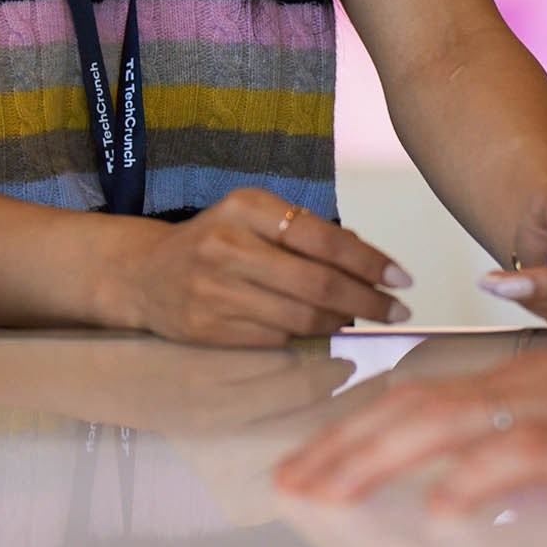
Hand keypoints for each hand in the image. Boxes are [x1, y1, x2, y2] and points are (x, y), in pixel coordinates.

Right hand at [118, 187, 412, 346]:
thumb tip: (370, 259)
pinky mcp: (208, 328)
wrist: (145, 274)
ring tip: (360, 320)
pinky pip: (276, 340)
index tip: (401, 278)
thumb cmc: (216, 241)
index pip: (323, 236)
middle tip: (396, 309)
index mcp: (245, 207)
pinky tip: (321, 333)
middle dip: (367, 300)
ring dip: (341, 323)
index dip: (369, 261)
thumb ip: (305, 231)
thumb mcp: (254, 217)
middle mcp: (228, 245)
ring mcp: (215, 290)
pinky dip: (306, 338)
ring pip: (301, 317)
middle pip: (317, 283)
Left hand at [273, 345, 546, 511]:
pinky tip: (442, 510)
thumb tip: (453, 487)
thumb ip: (514, 445)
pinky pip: (524, 455)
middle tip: (288, 485)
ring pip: (447, 426)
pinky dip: (478, 479)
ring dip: (378, 460)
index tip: (300, 466)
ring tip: (329, 492)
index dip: (349, 431)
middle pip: (410, 410)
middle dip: (340, 449)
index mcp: (514, 378)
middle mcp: (523, 382)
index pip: (412, 401)